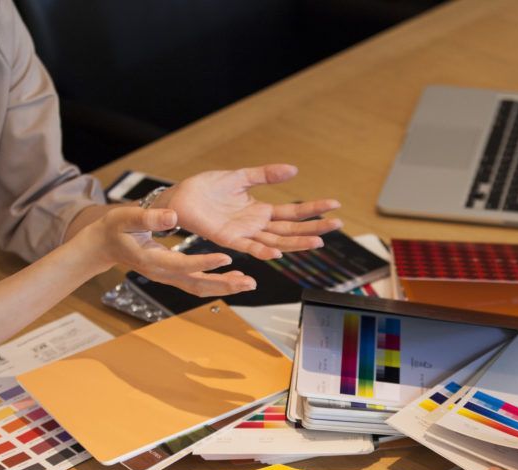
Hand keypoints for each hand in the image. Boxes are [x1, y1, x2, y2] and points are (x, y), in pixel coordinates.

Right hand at [75, 206, 256, 295]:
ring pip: (199, 287)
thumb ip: (147, 217)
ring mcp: (168, 276)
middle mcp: (162, 273)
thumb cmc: (114, 229)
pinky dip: (217, 282)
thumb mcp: (125, 217)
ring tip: (249, 283)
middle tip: (249, 282)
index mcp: (151, 260)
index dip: (204, 263)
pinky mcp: (173, 274)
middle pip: (196, 284)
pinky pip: (197, 282)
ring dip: (225, 287)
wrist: (104, 244)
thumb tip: (173, 217)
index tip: (226, 257)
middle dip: (224, 285)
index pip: (182, 264)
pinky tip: (234, 276)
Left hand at [153, 164, 341, 258]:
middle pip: (292, 230)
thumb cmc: (206, 189)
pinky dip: (264, 250)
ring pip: (277, 241)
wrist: (180, 197)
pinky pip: (249, 247)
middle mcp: (256, 225)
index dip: (314, 209)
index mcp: (260, 210)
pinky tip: (279, 252)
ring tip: (318, 241)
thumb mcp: (240, 177)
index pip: (293, 213)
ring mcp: (245, 234)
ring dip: (297, 242)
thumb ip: (266, 175)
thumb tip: (294, 170)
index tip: (334, 205)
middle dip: (315, 228)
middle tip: (337, 225)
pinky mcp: (228, 238)